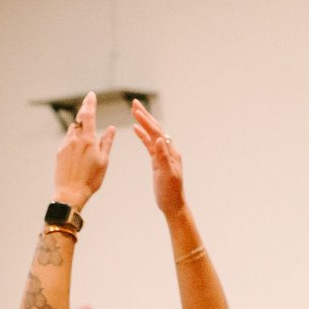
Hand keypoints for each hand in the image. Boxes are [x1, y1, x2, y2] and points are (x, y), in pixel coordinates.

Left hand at [52, 92, 115, 208]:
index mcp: (88, 140)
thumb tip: (111, 129)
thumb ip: (106, 142)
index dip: (90, 103)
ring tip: (85, 129)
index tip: (90, 95)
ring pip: (73, 130)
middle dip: (84, 112)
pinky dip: (73, 138)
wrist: (70, 193)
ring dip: (79, 127)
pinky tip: (78, 146)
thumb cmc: (91, 179)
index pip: (88, 115)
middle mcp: (74, 140)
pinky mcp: (59, 153)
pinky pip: (67, 140)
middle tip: (88, 104)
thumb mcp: (104, 161)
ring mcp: (65, 146)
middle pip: (79, 120)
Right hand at [130, 101, 186, 217]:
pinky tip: (136, 129)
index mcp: (170, 152)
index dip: (146, 121)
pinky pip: (149, 144)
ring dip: (144, 122)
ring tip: (135, 111)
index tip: (136, 110)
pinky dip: (143, 135)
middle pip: (156, 128)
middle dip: (145, 115)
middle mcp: (168, 150)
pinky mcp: (158, 160)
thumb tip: (160, 139)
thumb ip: (163, 157)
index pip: (157, 132)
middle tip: (134, 102)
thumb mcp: (166, 175)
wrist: (173, 205)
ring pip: (152, 134)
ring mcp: (163, 154)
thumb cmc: (170, 193)